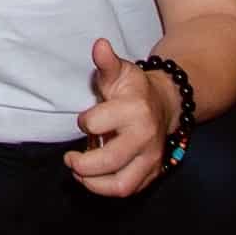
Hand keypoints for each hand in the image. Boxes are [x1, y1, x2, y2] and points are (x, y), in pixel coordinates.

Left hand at [65, 36, 174, 195]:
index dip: (84, 122)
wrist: (165, 105)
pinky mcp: (153, 172)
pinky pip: (129, 190)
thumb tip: (99, 45)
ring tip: (79, 173)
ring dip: (93, 183)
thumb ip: (106, 62)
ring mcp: (151, 158)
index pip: (94, 123)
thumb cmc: (134, 89)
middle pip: (108, 161)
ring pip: (120, 184)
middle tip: (69, 158)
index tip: (84, 120)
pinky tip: (93, 180)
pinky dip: (107, 189)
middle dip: (81, 164)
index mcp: (134, 111)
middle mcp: (145, 137)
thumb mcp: (120, 72)